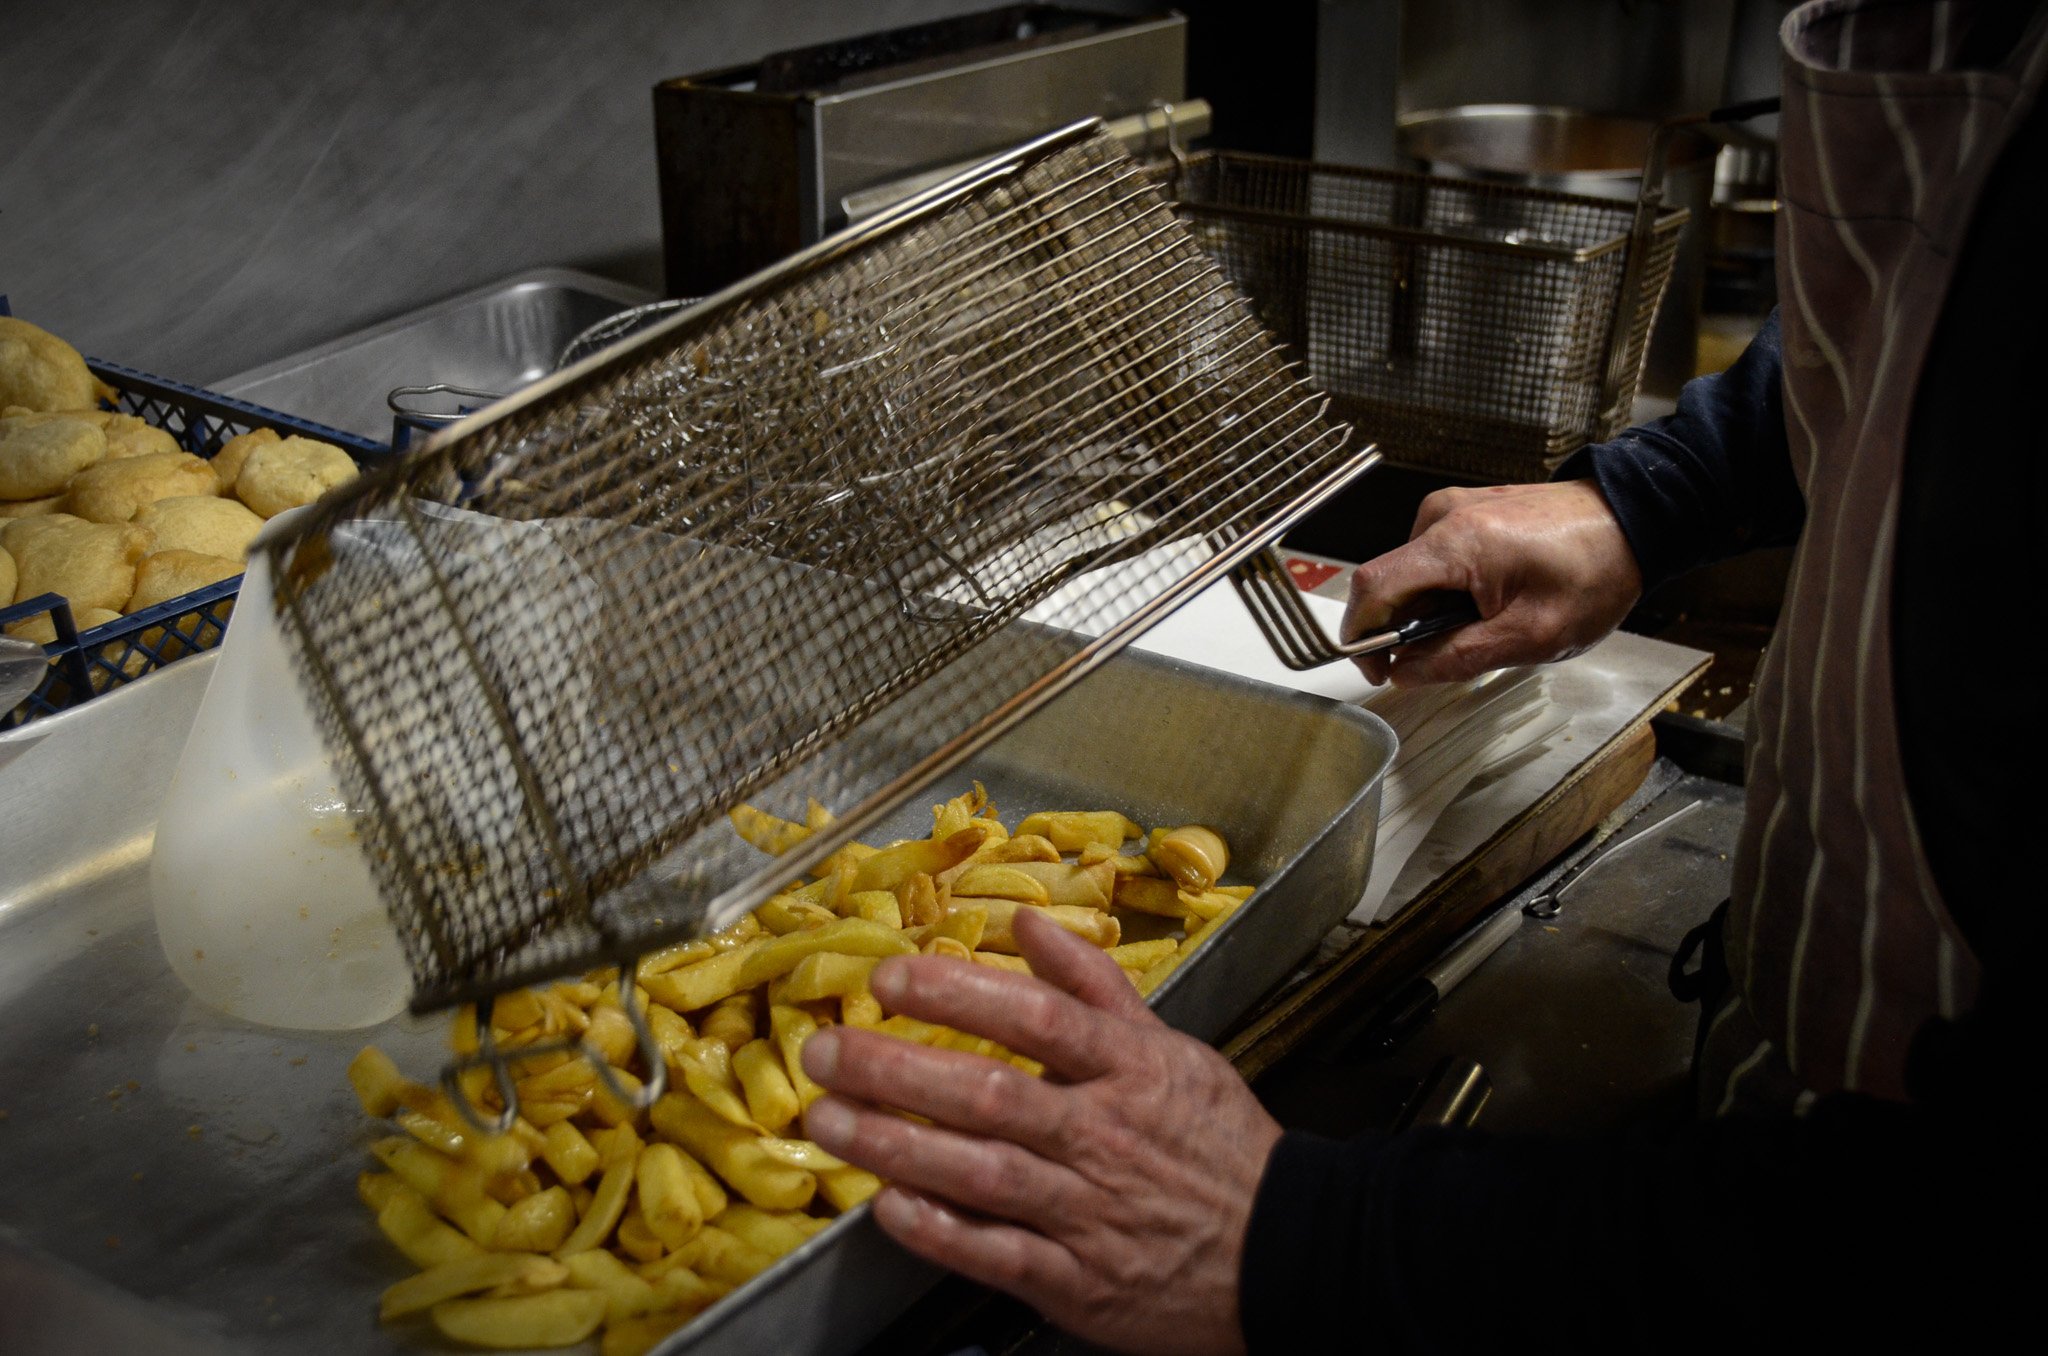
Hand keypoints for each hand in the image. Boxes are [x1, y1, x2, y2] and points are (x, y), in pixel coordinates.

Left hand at [798, 909, 1281, 1355]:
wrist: (1286, 1249)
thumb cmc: (1220, 1145)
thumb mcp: (1173, 1046)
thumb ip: (1093, 983)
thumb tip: (1026, 923)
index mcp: (1131, 1069)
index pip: (1035, 1019)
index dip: (958, 994)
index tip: (891, 977)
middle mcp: (1103, 1134)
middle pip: (990, 1093)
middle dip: (896, 1069)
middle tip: (824, 1049)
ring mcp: (1089, 1211)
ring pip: (980, 1173)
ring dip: (896, 1146)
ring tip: (828, 1120)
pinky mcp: (1078, 1280)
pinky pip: (998, 1254)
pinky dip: (942, 1232)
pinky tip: (888, 1208)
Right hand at [1341, 479, 1641, 685]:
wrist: (1634, 520)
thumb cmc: (1594, 572)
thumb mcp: (1531, 636)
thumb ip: (1459, 658)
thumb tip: (1404, 673)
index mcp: (1454, 544)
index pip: (1372, 588)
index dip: (1362, 636)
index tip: (1378, 669)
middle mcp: (1443, 516)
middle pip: (1390, 583)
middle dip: (1405, 629)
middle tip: (1449, 657)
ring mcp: (1454, 508)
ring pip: (1412, 574)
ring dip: (1429, 611)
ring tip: (1484, 626)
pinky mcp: (1468, 509)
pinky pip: (1434, 558)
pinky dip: (1446, 589)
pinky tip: (1488, 602)